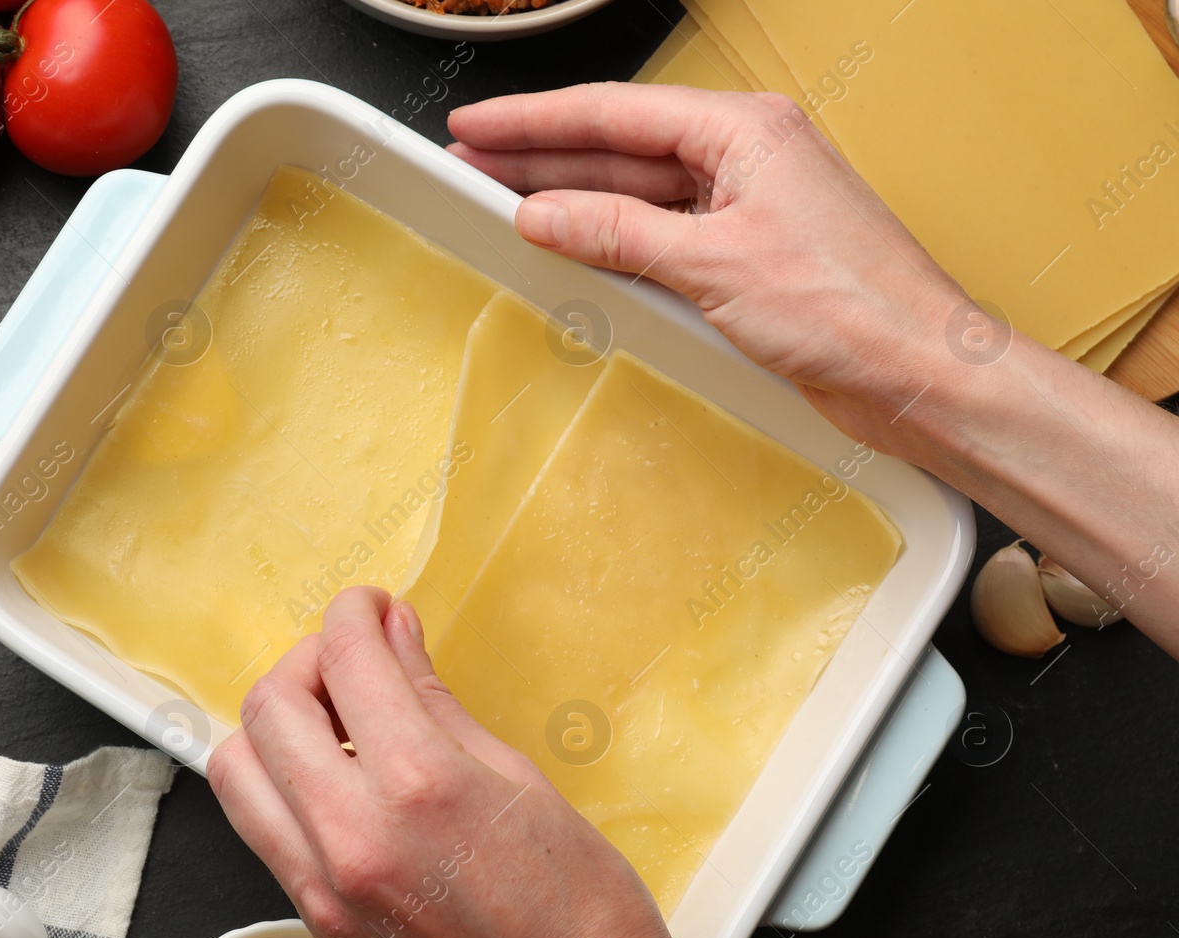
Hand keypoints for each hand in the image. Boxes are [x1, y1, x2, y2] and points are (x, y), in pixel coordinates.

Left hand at [209, 586, 736, 937]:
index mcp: (421, 786)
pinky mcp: (317, 923)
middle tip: (352, 658)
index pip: (346, 662)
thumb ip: (436, 701)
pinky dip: (282, 783)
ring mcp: (325, 888)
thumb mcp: (520, 779)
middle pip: (269, 707)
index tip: (369, 608)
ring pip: (237, 770)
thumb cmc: (584, 913)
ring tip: (334, 719)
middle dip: (307, 661)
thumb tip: (395, 638)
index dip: (353, 614)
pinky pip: (262, 828)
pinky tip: (337, 777)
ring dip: (275, 724)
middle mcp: (355, 837)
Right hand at [449, 82, 1178, 657]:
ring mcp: (744, 212)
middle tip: (468, 162)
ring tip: (499, 204)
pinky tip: (568, 251)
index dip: (535, 118)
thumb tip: (545, 215)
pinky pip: (658, 241)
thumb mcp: (713, 264)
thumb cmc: (852, 307)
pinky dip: (610, 246)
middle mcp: (745, 161)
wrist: (918, 376)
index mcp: (745, 131)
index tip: (476, 123)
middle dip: (540, 157)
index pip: (614, 113)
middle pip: (619, 149)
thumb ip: (618, 234)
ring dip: (569, 202)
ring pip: (635, 196)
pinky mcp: (745, 262)